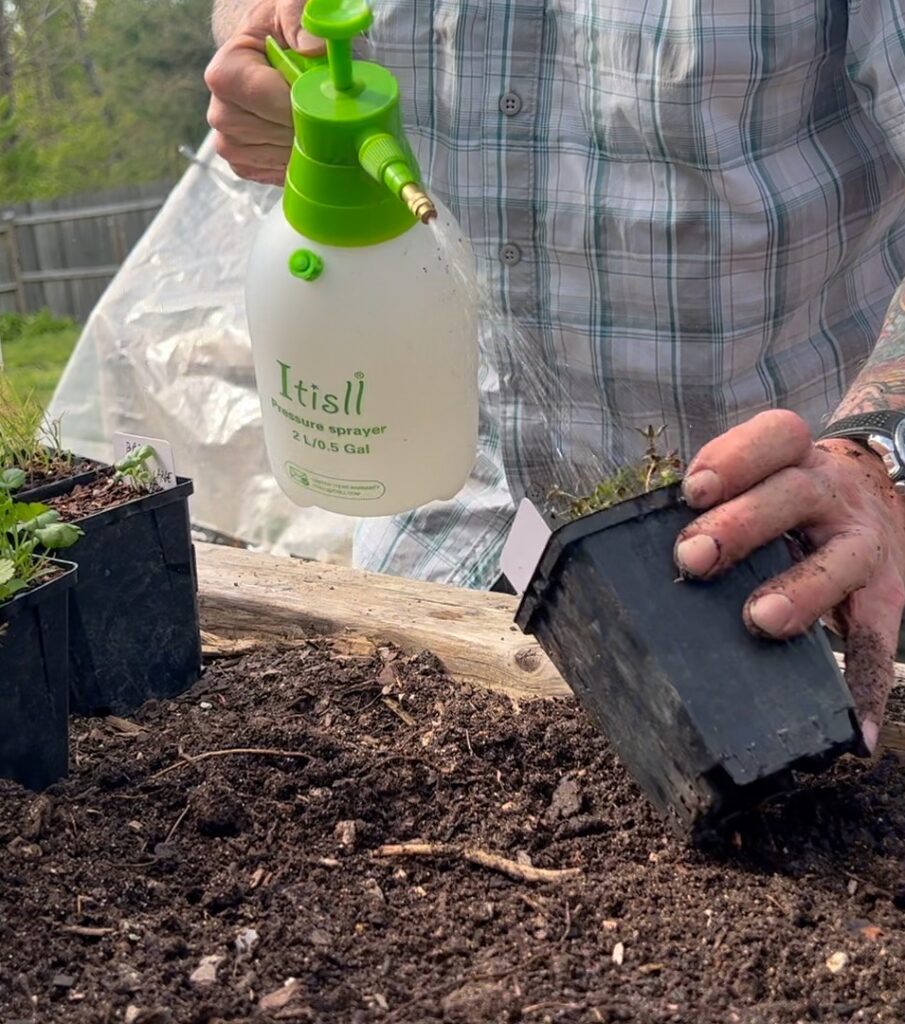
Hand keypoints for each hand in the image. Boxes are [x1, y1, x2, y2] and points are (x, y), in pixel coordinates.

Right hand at [204, 0, 323, 183]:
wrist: (270, 53)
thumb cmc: (281, 30)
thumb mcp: (291, 9)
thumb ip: (302, 20)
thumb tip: (316, 47)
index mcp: (225, 75)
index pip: (271, 102)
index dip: (306, 103)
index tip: (326, 96)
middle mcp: (220, 114)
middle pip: (281, 135)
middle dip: (312, 123)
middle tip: (327, 107)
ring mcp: (230, 145)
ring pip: (284, 157)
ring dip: (309, 144)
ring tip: (313, 118)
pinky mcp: (245, 167)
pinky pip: (281, 173)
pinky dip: (300, 160)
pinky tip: (303, 138)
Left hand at [673, 409, 904, 753]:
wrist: (878, 498)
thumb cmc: (784, 496)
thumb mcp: (760, 476)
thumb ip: (709, 502)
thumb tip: (623, 552)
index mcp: (794, 460)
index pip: (776, 436)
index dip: (735, 458)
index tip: (693, 490)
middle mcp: (831, 496)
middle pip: (793, 494)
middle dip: (742, 524)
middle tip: (693, 557)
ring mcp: (863, 545)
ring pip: (840, 561)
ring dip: (802, 591)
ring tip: (762, 622)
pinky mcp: (886, 596)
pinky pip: (876, 640)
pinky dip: (865, 687)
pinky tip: (854, 731)